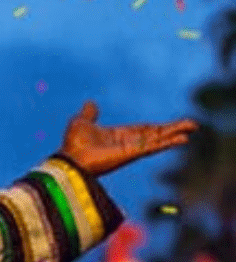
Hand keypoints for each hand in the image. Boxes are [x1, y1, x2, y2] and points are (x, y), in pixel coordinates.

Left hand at [57, 100, 197, 177]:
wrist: (69, 158)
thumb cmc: (72, 144)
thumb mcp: (81, 122)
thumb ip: (89, 114)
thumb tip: (91, 103)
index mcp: (118, 136)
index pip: (143, 130)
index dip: (158, 127)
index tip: (173, 125)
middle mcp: (128, 143)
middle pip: (156, 134)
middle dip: (173, 129)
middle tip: (192, 125)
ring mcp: (132, 149)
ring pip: (159, 139)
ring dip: (176, 133)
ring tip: (193, 128)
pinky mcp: (133, 153)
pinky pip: (154, 146)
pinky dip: (168, 142)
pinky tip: (183, 139)